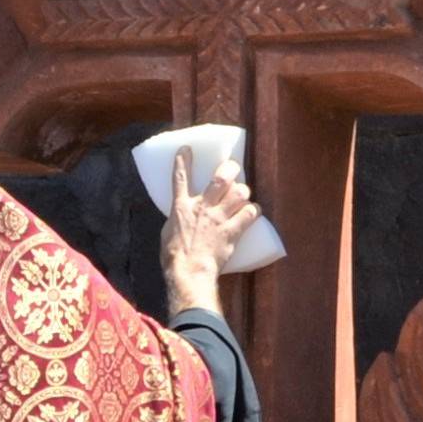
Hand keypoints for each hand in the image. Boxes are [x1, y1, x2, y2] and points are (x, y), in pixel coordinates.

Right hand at [158, 147, 261, 315]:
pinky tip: (253, 212)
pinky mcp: (232, 231)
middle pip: (220, 178)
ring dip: (243, 192)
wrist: (188, 272)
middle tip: (233, 168)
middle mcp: (202, 207)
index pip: (181, 178)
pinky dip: (253, 211)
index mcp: (181, 207)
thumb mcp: (168, 232)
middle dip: (230, 169)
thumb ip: (178, 218)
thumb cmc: (174, 256)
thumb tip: (183, 215)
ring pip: (239, 193)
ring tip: (243, 196)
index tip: (187, 149)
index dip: (183, 161)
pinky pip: (250, 214)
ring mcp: (218, 218)